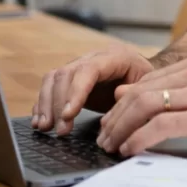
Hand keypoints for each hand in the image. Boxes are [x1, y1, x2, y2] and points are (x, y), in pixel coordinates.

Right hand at [33, 44, 153, 135]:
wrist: (141, 73)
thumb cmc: (144, 81)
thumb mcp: (146, 86)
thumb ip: (132, 93)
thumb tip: (116, 100)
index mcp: (113, 57)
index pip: (88, 70)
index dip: (76, 92)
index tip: (69, 115)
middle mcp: (91, 58)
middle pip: (66, 74)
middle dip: (58, 104)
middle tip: (59, 129)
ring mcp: (78, 67)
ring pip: (53, 79)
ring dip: (46, 104)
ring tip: (44, 127)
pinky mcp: (69, 80)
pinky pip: (49, 87)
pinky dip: (42, 105)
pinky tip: (40, 122)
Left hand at [96, 54, 186, 157]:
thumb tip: (148, 102)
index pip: (146, 82)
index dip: (122, 105)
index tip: (111, 122)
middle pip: (140, 92)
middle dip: (116, 118)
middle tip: (104, 137)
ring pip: (145, 106)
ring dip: (122, 129)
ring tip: (112, 146)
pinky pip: (162, 126)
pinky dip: (140, 139)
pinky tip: (131, 150)